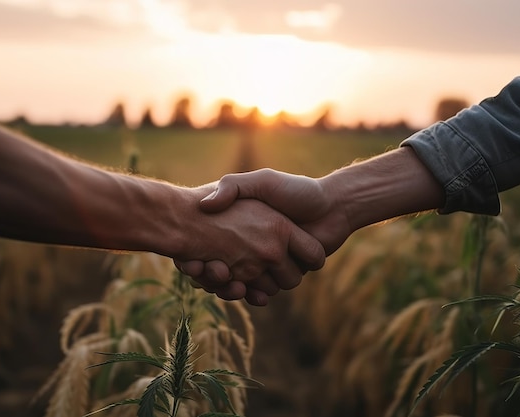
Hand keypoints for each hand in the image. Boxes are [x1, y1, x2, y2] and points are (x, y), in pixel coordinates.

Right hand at [176, 169, 351, 302]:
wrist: (332, 206)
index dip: (199, 254)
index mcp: (247, 228)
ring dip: (226, 284)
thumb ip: (233, 187)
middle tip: (193, 267)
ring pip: (241, 284)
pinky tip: (237, 286)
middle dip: (209, 273)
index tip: (187, 256)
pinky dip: (249, 293)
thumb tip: (205, 205)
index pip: (211, 246)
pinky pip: (261, 292)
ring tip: (213, 274)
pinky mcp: (284, 275)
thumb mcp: (260, 182)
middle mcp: (256, 248)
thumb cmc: (296, 190)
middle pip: (223, 270)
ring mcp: (269, 264)